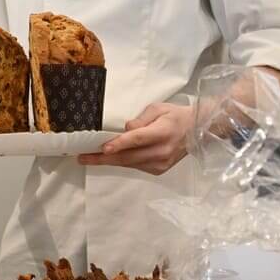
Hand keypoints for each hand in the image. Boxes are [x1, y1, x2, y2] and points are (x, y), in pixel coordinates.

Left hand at [77, 103, 193, 174]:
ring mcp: (160, 163)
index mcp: (162, 132)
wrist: (196, 131)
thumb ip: (141, 119)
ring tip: (88, 158)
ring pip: (129, 163)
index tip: (104, 147)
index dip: (120, 144)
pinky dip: (121, 161)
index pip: (138, 139)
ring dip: (108, 161)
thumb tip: (126, 129)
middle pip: (128, 156)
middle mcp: (161, 151)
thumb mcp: (158, 108)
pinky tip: (108, 158)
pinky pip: (135, 166)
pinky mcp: (158, 170)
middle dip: (103, 158)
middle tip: (83, 157)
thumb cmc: (175, 116)